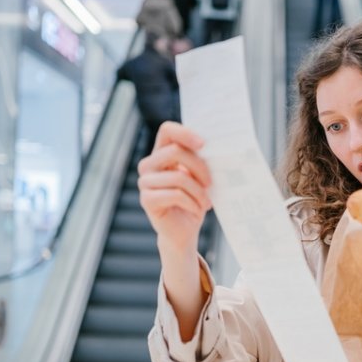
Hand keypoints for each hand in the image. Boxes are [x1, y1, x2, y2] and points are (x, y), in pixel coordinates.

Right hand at [137, 122, 212, 251]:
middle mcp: (149, 165)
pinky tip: (196, 210)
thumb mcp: (199, 177)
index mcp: (161, 154)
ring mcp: (145, 182)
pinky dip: (192, 203)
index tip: (204, 144)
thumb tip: (217, 147)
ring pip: (178, 177)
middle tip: (210, 183)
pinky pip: (175, 195)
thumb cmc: (194, 201)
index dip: (185, 133)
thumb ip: (200, 160)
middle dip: (199, 167)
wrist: (184, 231)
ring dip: (198, 191)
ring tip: (205, 202)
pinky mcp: (147, 200)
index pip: (167, 130)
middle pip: (175, 151)